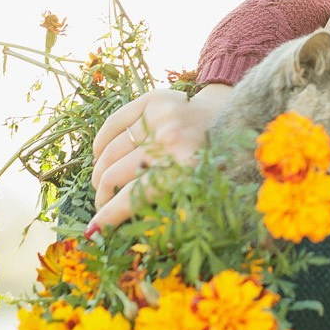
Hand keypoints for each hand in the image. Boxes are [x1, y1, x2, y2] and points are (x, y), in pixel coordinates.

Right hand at [87, 84, 230, 232]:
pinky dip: (101, 144)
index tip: (95, 229)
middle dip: (103, 196)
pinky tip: (100, 157)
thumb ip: (166, 205)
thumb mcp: (199, 188)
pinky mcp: (153, 99)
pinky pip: (112, 124)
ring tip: (101, 184)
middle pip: (115, 174)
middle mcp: (171, 140)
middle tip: (102, 204)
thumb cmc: (215, 162)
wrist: (234, 117)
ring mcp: (160, 116)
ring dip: (99, 172)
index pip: (134, 196)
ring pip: (109, 151)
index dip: (109, 215)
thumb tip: (123, 227)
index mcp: (186, 168)